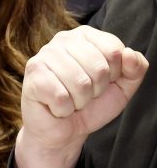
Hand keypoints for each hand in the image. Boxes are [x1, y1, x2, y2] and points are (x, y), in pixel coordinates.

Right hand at [16, 25, 147, 167]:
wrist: (64, 131)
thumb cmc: (91, 105)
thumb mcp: (122, 87)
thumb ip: (136, 68)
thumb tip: (129, 54)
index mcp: (86, 36)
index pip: (114, 50)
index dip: (115, 74)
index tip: (102, 82)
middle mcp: (62, 40)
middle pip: (99, 68)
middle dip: (96, 90)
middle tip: (84, 94)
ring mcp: (43, 57)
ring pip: (80, 83)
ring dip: (79, 101)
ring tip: (70, 101)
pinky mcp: (32, 77)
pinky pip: (61, 97)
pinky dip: (63, 110)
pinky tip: (56, 107)